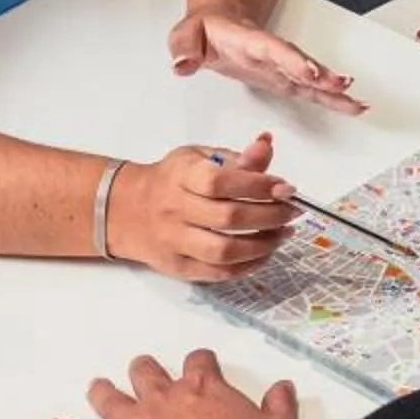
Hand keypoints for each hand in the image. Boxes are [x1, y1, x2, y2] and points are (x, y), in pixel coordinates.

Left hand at [51, 349, 299, 418]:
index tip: (201, 365)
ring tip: (97, 385)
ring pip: (112, 398)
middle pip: (148, 372)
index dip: (200, 362)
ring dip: (104, 391)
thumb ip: (280, 406)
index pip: (199, 361)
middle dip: (145, 369)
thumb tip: (283, 386)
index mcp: (203, 388)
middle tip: (142, 368)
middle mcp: (164, 397)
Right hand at [106, 136, 299, 280]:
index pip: (221, 182)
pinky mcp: (177, 267)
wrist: (126, 211)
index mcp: (181, 176)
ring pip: (224, 251)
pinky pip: (217, 273)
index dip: (258, 185)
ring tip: (284, 234)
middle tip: (293, 212)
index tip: (287, 188)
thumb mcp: (199, 157)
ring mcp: (174, 242)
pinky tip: (265, 253)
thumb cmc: (172, 179)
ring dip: (263, 245)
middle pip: (228, 218)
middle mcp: (174, 210)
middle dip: (270, 216)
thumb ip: (235, 157)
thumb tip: (265, 145)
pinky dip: (247, 266)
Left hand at [170, 9, 368, 114]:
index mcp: (249, 41)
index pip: (273, 50)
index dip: (292, 61)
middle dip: (322, 76)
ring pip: (311, 78)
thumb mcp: (184, 34)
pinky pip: (312, 89)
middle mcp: (271, 53)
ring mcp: (281, 67)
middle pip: (300, 63)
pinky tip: (352, 106)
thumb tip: (182, 64)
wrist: (219, 21)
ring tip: (356, 103)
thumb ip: (183, 47)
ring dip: (333, 90)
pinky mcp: (285, 78)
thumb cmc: (204, 30)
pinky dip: (332, 98)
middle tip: (342, 86)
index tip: (309, 72)